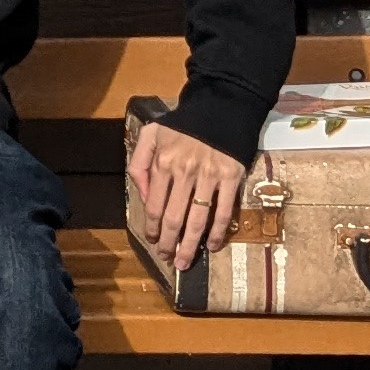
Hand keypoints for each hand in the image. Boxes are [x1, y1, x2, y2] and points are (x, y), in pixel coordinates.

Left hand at [126, 118, 246, 274]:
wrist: (221, 107)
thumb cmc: (183, 124)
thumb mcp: (151, 134)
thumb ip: (139, 163)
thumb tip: (143, 196)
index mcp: (163, 162)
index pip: (153, 205)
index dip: (152, 228)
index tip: (153, 241)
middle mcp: (184, 171)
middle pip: (174, 218)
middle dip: (169, 243)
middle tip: (168, 259)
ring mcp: (209, 176)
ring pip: (197, 220)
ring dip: (190, 245)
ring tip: (185, 262)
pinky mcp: (231, 177)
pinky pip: (223, 212)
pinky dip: (217, 232)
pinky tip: (212, 245)